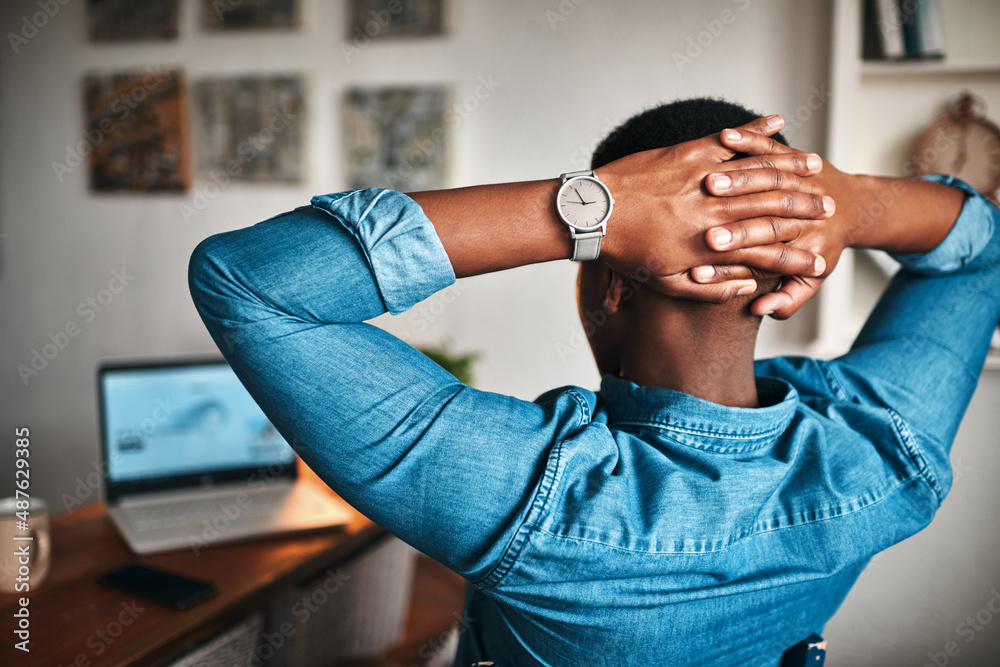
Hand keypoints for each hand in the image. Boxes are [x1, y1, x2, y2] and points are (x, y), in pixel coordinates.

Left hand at [596, 115, 832, 302]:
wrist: (593, 213)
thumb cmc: (626, 251)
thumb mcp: (666, 283)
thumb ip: (710, 289)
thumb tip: (747, 290)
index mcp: (710, 244)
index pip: (766, 253)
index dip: (795, 260)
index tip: (819, 262)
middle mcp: (713, 209)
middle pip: (772, 207)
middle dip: (805, 209)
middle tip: (830, 208)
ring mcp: (702, 177)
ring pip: (758, 171)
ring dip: (791, 170)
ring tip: (817, 170)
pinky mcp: (689, 151)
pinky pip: (731, 139)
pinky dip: (756, 131)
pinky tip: (779, 123)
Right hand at [700, 127, 856, 317]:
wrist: (855, 208)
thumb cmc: (822, 247)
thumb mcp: (810, 281)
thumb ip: (787, 299)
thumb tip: (762, 310)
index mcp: (804, 244)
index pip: (766, 254)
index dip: (736, 260)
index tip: (707, 266)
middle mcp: (802, 213)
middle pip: (764, 218)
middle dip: (734, 223)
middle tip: (706, 229)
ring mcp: (801, 182)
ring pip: (768, 180)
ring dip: (738, 180)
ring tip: (710, 182)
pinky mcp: (794, 158)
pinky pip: (771, 149)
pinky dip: (750, 140)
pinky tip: (726, 137)